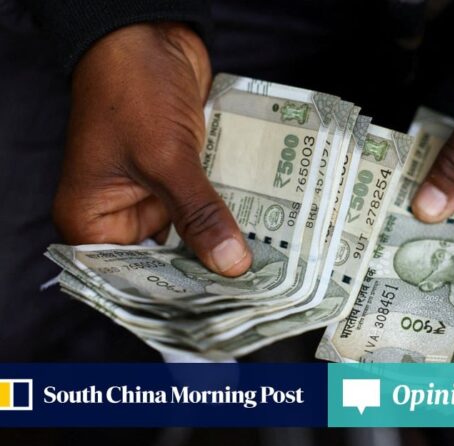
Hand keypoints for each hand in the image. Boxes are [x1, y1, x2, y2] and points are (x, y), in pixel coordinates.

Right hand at [53, 23, 251, 275]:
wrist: (147, 33)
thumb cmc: (132, 90)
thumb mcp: (165, 157)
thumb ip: (197, 213)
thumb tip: (230, 265)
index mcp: (92, 219)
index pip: (132, 278)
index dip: (176, 296)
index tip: (222, 313)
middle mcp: (121, 213)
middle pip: (166, 259)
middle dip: (208, 271)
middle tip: (256, 295)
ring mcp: (152, 193)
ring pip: (192, 231)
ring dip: (225, 241)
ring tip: (269, 272)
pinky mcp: (179, 174)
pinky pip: (206, 204)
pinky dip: (230, 213)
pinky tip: (265, 233)